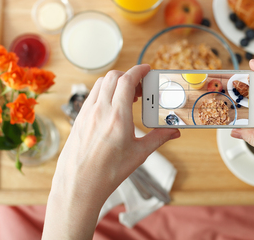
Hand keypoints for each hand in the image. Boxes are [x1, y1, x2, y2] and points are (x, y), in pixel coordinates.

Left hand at [43, 64, 179, 239]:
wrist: (79, 185)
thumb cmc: (108, 172)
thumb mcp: (139, 154)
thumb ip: (158, 138)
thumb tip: (174, 131)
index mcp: (117, 117)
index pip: (127, 80)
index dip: (138, 70)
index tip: (147, 69)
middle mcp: (100, 110)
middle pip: (113, 77)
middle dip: (128, 76)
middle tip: (140, 88)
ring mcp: (86, 113)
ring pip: (100, 84)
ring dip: (115, 83)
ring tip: (126, 97)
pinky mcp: (79, 119)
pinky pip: (92, 96)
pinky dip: (104, 93)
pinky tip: (112, 108)